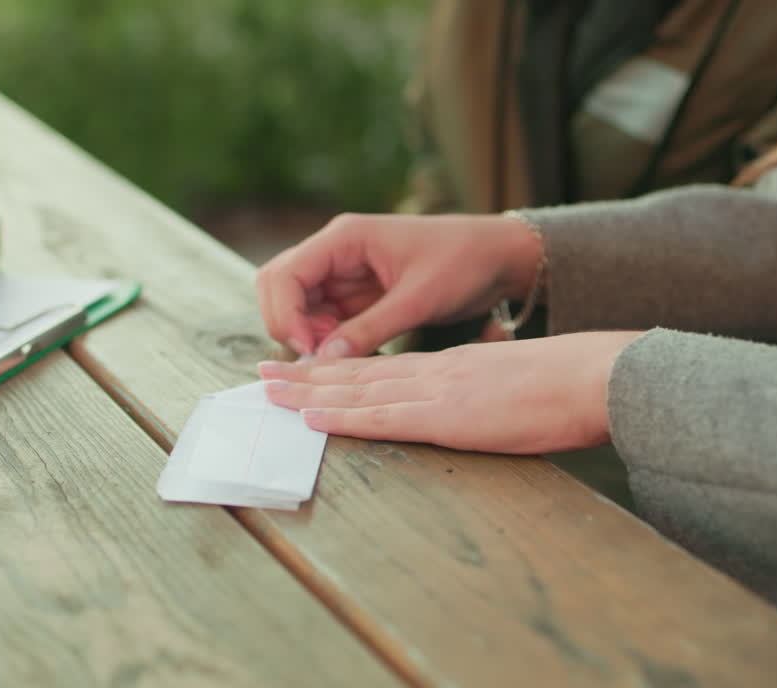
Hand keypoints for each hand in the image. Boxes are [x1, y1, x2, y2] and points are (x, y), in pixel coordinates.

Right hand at [256, 213, 542, 357]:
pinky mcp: (355, 293)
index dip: (284, 313)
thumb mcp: (419, 298)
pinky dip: (326, 339)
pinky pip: (322, 318)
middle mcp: (336, 251)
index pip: (284, 273)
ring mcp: (343, 273)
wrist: (497, 256)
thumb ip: (371, 328)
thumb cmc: (463, 262)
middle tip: (316, 357)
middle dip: (287, 324)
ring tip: (339, 356)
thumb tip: (324, 359)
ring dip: (307, 335)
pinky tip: (349, 353)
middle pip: (279, 287)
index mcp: (345, 237)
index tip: (306, 348)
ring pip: (297, 306)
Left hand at [258, 331, 644, 454]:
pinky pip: (385, 416)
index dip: (339, 369)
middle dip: (307, 375)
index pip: (383, 368)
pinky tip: (314, 416)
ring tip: (270, 392)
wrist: (597, 377)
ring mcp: (438, 392)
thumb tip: (476, 407)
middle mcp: (435, 374)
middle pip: (358, 373)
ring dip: (310, 392)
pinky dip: (344, 415)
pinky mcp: (448, 415)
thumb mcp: (516, 383)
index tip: (305, 372)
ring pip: (359, 390)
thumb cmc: (570, 385)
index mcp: (452, 368)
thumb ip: (486, 392)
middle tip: (263, 376)